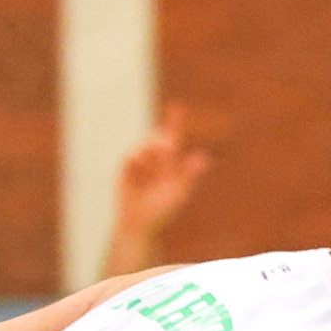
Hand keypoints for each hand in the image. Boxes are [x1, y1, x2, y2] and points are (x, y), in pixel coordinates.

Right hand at [104, 104, 210, 273]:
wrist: (138, 223)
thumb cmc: (161, 212)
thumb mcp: (178, 192)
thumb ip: (189, 174)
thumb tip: (204, 157)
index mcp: (170, 164)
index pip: (173, 139)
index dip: (174, 122)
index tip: (177, 107)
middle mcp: (156, 161)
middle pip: (159, 138)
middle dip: (161, 141)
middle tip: (167, 148)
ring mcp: (141, 163)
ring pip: (146, 145)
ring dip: (151, 151)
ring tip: (153, 166)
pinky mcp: (126, 168)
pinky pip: (132, 154)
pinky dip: (138, 158)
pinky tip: (140, 167)